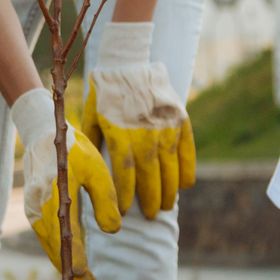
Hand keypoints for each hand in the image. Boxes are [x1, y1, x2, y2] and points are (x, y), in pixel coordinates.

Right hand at [13, 88, 121, 279]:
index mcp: (54, 205)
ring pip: (53, 251)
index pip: (69, 246)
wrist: (41, 131)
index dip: (80, 271)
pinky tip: (76, 266)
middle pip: (59, 255)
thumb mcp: (95, 169)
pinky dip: (63, 256)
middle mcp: (39, 214)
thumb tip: (113, 232)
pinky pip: (49, 241)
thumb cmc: (73, 148)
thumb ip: (105, 200)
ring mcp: (34, 215)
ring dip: (70, 271)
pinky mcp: (35, 212)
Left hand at [79, 23, 194, 219]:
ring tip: (169, 205)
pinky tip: (187, 184)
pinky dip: (188, 167)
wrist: (129, 62)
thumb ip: (93, 145)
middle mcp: (144, 133)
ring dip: (170, 188)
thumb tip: (91, 170)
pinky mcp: (179, 118)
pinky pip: (186, 148)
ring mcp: (164, 126)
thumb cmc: (105, 94)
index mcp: (120, 134)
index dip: (126, 194)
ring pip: (169, 165)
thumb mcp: (91, 118)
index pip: (125, 172)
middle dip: (152, 198)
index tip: (125, 212)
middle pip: (150, 174)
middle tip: (153, 216)